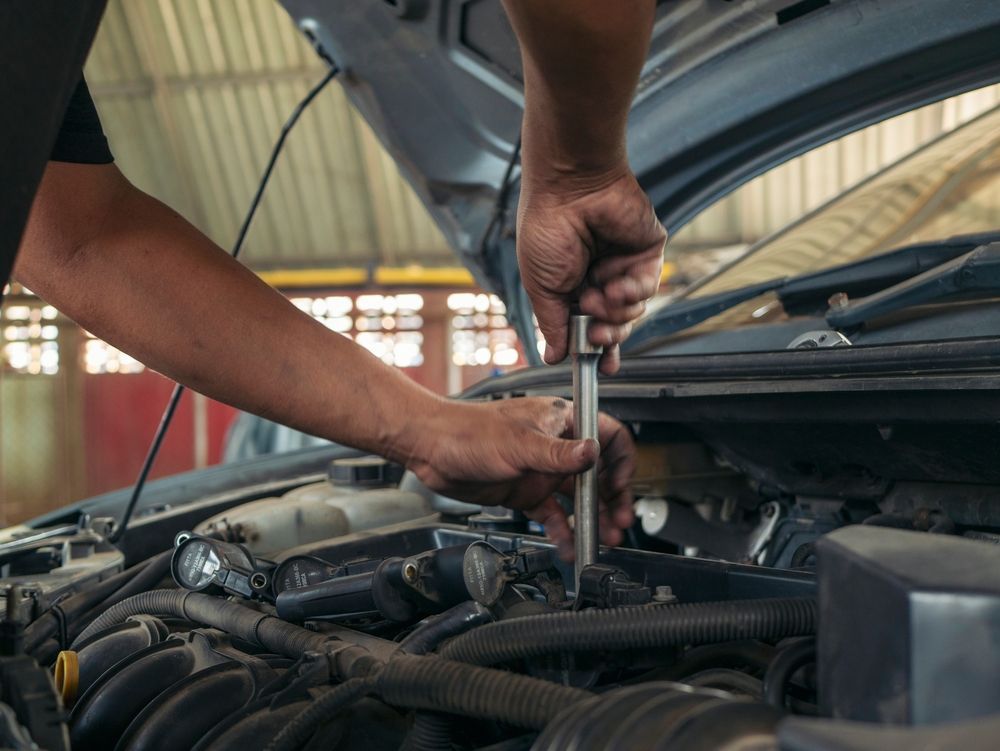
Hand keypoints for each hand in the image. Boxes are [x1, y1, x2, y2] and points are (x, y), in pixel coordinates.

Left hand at [408, 397, 634, 559]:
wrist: (432, 448)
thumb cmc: (469, 431)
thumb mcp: (519, 443)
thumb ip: (559, 453)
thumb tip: (593, 453)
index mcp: (561, 421)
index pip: (608, 436)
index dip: (620, 461)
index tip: (620, 486)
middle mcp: (556, 445)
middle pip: (599, 473)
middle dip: (612, 499)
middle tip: (620, 523)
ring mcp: (541, 470)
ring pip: (578, 498)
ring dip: (593, 518)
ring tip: (603, 538)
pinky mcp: (526, 491)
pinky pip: (553, 514)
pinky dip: (563, 531)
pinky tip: (568, 546)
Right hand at [516, 168, 666, 373]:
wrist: (569, 188)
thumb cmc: (546, 229)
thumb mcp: (541, 287)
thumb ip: (552, 325)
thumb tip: (553, 357)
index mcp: (571, 287)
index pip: (589, 327)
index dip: (596, 351)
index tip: (599, 370)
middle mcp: (600, 278)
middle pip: (615, 326)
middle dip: (607, 337)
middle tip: (595, 335)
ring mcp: (625, 265)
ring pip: (633, 311)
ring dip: (615, 310)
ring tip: (596, 294)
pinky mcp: (647, 251)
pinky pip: (647, 286)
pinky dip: (632, 290)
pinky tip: (614, 282)